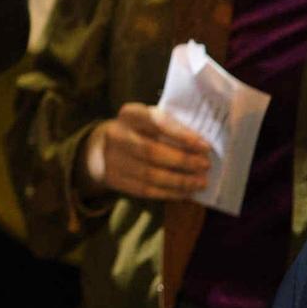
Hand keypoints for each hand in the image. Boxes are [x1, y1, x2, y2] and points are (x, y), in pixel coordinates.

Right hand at [78, 103, 211, 201]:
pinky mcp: (115, 180)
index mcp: (129, 114)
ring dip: (180, 181)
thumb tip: (201, 144)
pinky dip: (169, 193)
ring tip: (200, 182)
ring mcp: (113, 160)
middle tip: (205, 165)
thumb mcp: (148, 119)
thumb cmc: (137, 130)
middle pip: (152, 151)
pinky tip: (185, 193)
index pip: (156, 123)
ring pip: (150, 175)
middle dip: (183, 161)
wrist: (101, 147)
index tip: (204, 146)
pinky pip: (146, 190)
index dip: (181, 135)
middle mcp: (117, 135)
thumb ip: (169, 126)